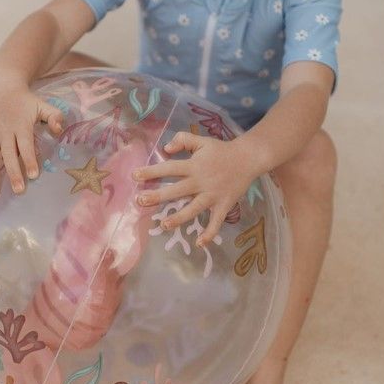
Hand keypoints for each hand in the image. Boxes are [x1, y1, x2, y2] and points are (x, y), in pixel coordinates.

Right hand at [0, 78, 64, 195]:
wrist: (2, 87)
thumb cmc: (25, 101)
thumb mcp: (43, 105)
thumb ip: (54, 117)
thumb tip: (59, 130)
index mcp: (21, 125)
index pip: (25, 145)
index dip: (29, 159)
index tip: (34, 175)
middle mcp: (4, 131)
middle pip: (8, 155)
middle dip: (13, 172)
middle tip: (18, 190)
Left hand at [131, 131, 255, 246]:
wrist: (248, 158)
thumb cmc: (221, 150)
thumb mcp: (201, 140)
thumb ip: (182, 140)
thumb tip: (165, 149)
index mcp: (194, 165)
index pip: (169, 168)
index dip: (152, 172)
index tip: (135, 176)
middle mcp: (201, 182)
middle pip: (177, 190)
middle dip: (158, 196)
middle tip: (140, 201)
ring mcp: (212, 195)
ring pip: (194, 208)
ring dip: (179, 217)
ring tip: (164, 225)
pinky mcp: (223, 205)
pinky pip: (216, 221)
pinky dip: (209, 233)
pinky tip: (199, 243)